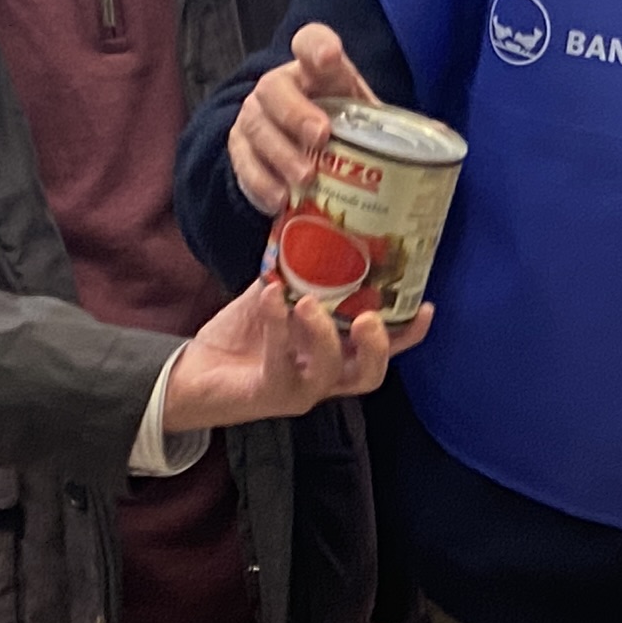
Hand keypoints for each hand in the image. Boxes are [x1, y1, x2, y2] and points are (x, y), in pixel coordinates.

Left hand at [166, 275, 420, 432]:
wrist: (194, 374)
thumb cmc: (241, 337)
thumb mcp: (274, 300)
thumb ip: (296, 277)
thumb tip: (312, 230)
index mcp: (335, 356)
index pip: (382, 351)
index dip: (408, 334)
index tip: (427, 306)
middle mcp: (324, 378)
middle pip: (369, 376)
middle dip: (378, 347)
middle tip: (369, 317)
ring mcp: (299, 390)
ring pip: (329, 372)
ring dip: (323, 333)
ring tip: (307, 302)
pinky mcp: (269, 392)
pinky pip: (280, 359)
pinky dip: (276, 322)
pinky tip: (270, 294)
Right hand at [226, 23, 379, 215]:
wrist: (297, 145)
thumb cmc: (340, 125)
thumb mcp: (365, 117)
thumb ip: (393, 124)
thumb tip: (441, 136)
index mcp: (317, 71)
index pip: (310, 41)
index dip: (316, 47)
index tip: (327, 58)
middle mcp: (280, 87)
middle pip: (275, 89)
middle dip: (296, 113)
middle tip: (320, 137)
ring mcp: (255, 116)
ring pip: (256, 127)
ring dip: (279, 154)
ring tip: (304, 178)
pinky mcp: (240, 147)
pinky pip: (242, 163)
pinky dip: (259, 182)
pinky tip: (278, 201)